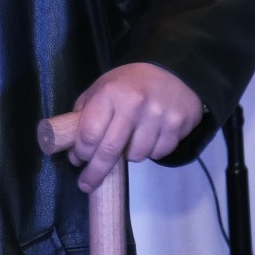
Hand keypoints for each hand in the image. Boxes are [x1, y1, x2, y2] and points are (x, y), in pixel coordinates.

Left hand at [53, 62, 203, 192]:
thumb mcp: (100, 90)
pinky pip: (159, 152)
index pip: (89, 134)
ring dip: (129, 156)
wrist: (173, 70)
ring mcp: (159, 115)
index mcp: (110, 94)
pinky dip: (152, 151)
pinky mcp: (179, 123)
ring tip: (129, 141)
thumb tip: (75, 154)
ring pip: (137, 156)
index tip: (79, 160)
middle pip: (110, 151)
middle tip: (87, 184)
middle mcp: (135, 104)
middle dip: (96, 172)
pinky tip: (150, 136)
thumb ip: (84, 117)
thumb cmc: (128, 84)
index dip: (81, 152)